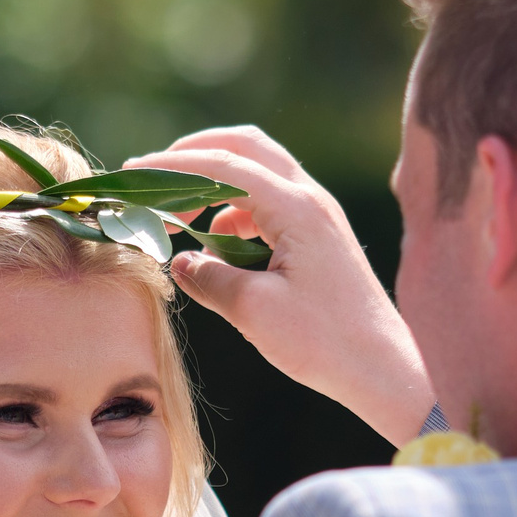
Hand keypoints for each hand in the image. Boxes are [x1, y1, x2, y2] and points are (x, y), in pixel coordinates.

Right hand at [130, 125, 433, 446]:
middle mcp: (311, 200)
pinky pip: (270, 208)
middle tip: (156, 176)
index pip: (223, 165)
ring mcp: (318, 216)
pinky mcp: (320, 238)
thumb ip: (207, 277)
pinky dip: (237, 218)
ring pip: (259, 176)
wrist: (382, 368)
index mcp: (295, 208)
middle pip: (247, 148)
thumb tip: (179, 261)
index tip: (134, 172)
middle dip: (197, 155)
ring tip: (182, 227)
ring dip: (216, 191)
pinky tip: (218, 253)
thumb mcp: (252, 310)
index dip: (172, 166)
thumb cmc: (324, 341)